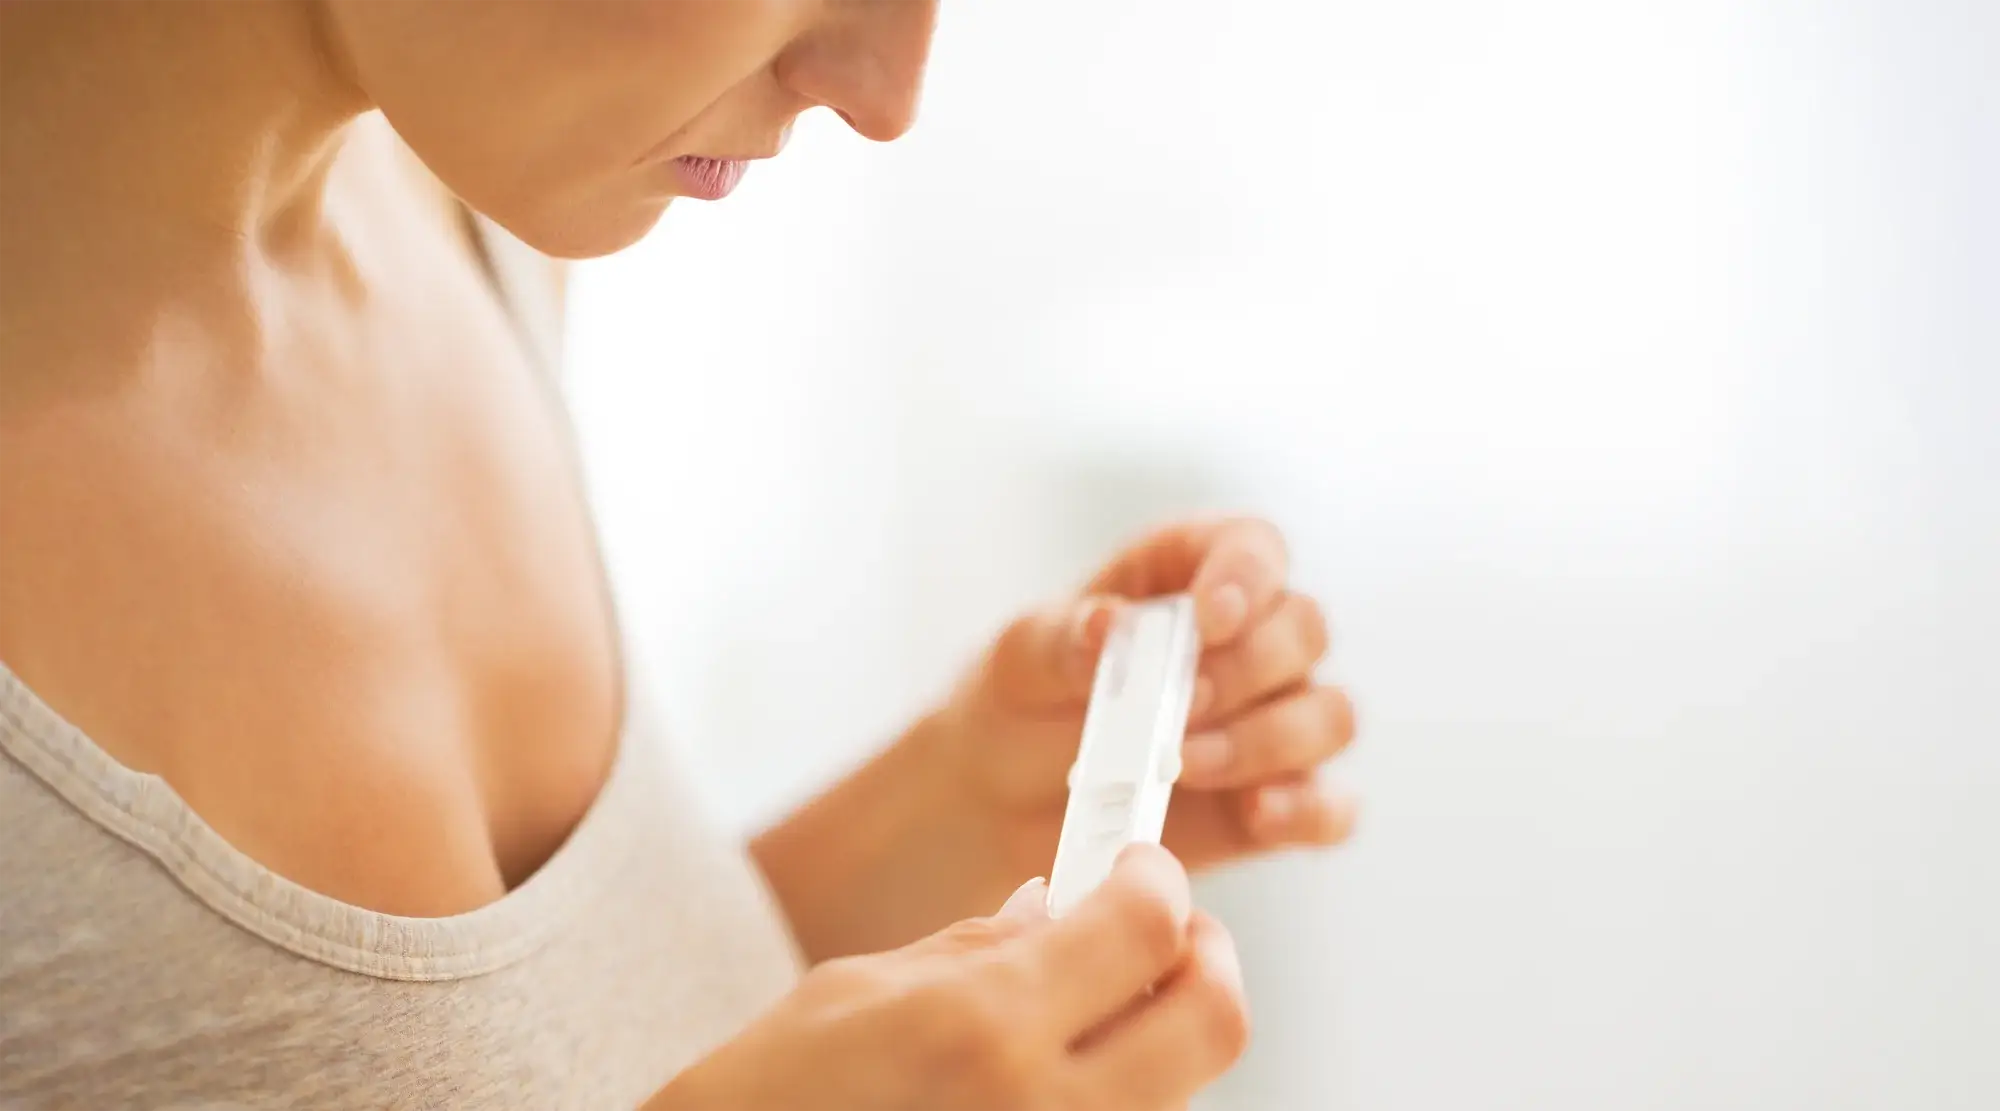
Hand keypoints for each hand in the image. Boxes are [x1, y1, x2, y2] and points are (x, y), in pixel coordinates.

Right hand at [650, 846, 1247, 1110]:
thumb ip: (979, 947)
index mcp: (985, 1027)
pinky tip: (1055, 1073)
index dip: (1159, 880)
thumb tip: (1061, 909)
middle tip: (1163, 932)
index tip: (1142, 868)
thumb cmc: (765, 1101)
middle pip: (1214, 1020)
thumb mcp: (859, 990)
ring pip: (1181, 1089)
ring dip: (1159, 1033)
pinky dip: (1118, 1093)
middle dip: (1203, 957)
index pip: (1146, 927)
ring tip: (1091, 1010)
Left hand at [941, 515, 1358, 882]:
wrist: (1007, 797)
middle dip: (1246, 670)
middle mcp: (1253, 641)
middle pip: (1304, 630)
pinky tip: (1253, 816)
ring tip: (1182, 766)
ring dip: (1266, 742)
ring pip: (1329, 716)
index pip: (1255, 548)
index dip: (1249, 575)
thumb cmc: (1026, 701)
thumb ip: (1062, 639)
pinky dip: (1305, 812)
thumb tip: (1107, 624)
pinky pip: (1331, 808)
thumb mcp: (1020, 659)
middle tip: (1179, 707)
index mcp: (1193, 575)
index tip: (1211, 617)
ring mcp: (1276, 722)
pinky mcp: (1280, 802)